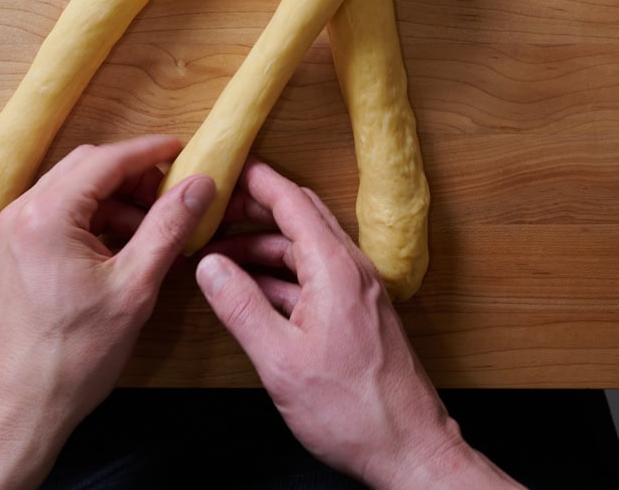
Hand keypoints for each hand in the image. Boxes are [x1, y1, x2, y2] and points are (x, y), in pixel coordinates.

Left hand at [0, 135, 214, 489]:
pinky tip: (121, 246)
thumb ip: (168, 227)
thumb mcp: (135, 287)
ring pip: (72, 190)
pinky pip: (57, 214)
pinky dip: (92, 219)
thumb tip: (201, 183)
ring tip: (152, 227)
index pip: (108, 160)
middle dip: (133, 175)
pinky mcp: (11, 252)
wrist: (19, 412)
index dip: (151, 152)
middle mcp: (21, 212)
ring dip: (114, 199)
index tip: (185, 150)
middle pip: (87, 167)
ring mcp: (10, 232)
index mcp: (47, 215)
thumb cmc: (76, 357)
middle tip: (172, 193)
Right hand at [196, 162, 522, 489]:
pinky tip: (252, 289)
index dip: (256, 181)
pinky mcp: (357, 312)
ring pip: (304, 249)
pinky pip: (313, 276)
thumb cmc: (353, 410)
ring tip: (220, 255)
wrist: (409, 448)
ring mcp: (357, 290)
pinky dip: (280, 274)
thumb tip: (210, 267)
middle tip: (213, 212)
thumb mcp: (280, 360)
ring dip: (263, 246)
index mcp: (334, 267)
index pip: (291, 201)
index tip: (226, 169)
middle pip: (299, 217)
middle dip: (254, 210)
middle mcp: (350, 268)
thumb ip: (241, 307)